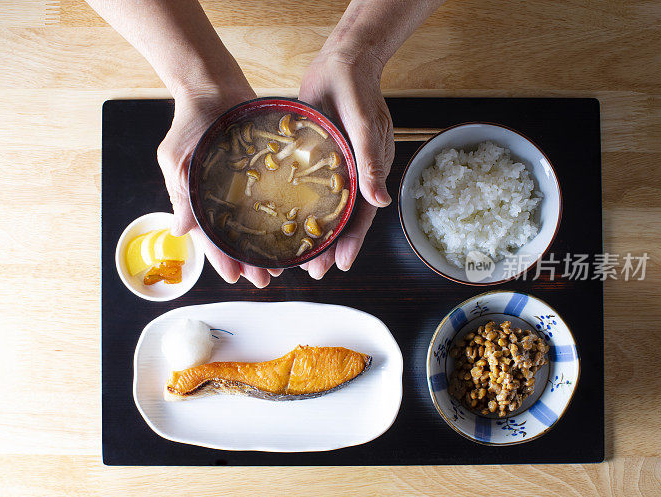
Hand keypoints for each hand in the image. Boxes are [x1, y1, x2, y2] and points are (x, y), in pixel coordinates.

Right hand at [157, 89, 281, 287]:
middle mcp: (223, 196)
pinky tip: (296, 227)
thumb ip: (180, 194)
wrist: (212, 85)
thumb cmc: (189, 122)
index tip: (236, 277)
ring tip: (284, 263)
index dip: (222, 259)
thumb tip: (180, 231)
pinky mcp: (264, 169)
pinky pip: (274, 196)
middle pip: (238, 236)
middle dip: (251, 259)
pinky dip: (283, 213)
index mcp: (199, 199)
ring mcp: (245, 184)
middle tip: (267, 278)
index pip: (211, 237)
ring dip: (269, 243)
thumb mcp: (176, 158)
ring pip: (258, 222)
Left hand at [298, 51, 394, 278]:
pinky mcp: (312, 157)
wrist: (342, 62)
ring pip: (321, 208)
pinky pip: (305, 187)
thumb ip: (371, 164)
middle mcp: (351, 176)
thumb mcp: (365, 127)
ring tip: (295, 256)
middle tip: (311, 271)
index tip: (339, 265)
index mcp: (368, 173)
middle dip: (327, 246)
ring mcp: (332, 168)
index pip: (361, 217)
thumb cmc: (359, 92)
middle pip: (340, 219)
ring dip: (310, 232)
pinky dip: (296, 206)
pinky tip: (280, 219)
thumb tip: (380, 203)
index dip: (351, 243)